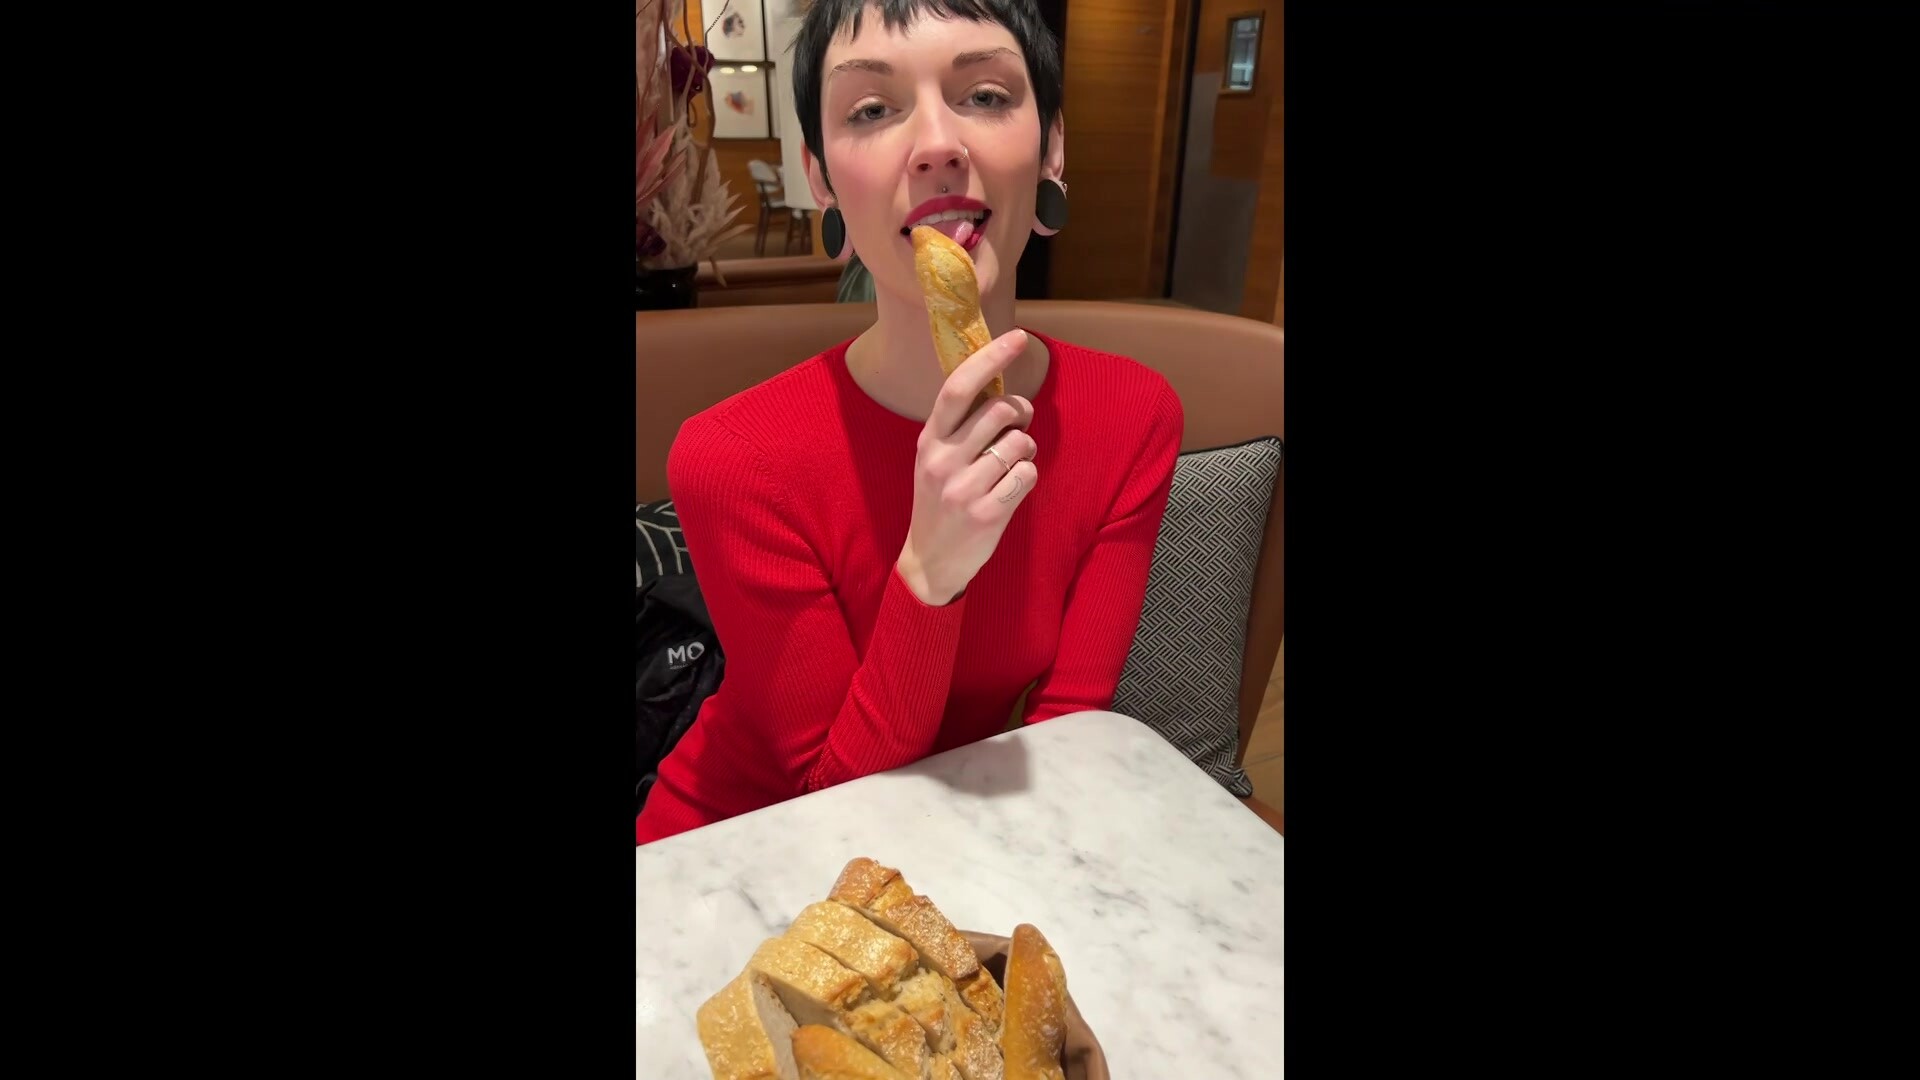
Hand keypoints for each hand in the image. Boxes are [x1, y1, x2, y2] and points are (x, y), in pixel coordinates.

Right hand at [896, 329, 1039, 605]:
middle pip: (1001, 410)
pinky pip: (1028, 474)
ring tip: (1009, 465)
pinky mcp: (988, 514)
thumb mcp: (936, 458)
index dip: (990, 358)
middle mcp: (943, 460)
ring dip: (1025, 449)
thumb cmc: (940, 500)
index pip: (960, 387)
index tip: (1018, 338)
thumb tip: (1003, 389)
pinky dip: (1027, 476)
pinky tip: (1011, 489)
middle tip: (1019, 423)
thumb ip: (962, 426)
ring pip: (1021, 442)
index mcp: (929, 439)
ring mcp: (964, 488)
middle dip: (1021, 411)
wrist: (930, 560)